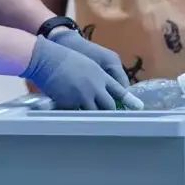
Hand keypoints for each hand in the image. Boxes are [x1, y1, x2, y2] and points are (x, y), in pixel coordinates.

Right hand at [21, 36, 142, 110]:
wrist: (47, 59)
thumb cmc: (64, 58)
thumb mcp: (86, 64)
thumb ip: (95, 76)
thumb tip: (100, 88)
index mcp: (100, 75)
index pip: (119, 90)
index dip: (128, 100)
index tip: (137, 108)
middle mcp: (95, 87)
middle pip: (109, 105)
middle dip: (111, 112)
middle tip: (114, 120)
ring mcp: (83, 96)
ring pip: (95, 113)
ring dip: (95, 117)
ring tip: (99, 126)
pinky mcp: (71, 103)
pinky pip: (77, 114)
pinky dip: (78, 117)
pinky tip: (78, 122)